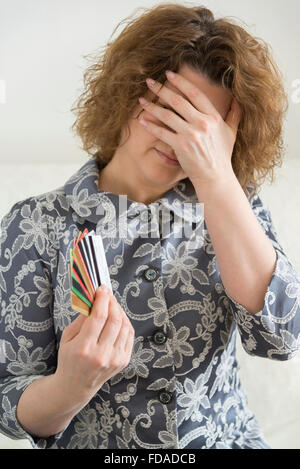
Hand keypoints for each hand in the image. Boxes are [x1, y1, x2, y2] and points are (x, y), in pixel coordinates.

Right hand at [54, 286, 134, 406]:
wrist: (76, 386)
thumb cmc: (69, 359)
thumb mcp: (67, 338)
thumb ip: (81, 319)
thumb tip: (94, 300)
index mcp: (84, 348)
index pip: (99, 317)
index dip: (102, 299)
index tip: (102, 289)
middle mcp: (101, 355)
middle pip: (114, 320)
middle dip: (112, 302)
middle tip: (108, 295)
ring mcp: (114, 359)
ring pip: (124, 326)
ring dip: (120, 311)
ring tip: (112, 305)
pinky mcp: (123, 361)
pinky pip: (129, 335)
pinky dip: (125, 322)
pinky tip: (118, 318)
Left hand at [138, 70, 241, 186]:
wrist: (215, 177)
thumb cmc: (222, 156)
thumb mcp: (231, 133)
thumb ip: (234, 114)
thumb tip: (237, 98)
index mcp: (213, 117)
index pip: (195, 93)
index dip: (180, 82)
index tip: (169, 74)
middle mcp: (202, 123)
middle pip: (178, 101)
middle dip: (161, 89)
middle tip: (149, 82)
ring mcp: (190, 134)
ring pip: (167, 115)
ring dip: (152, 106)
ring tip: (141, 100)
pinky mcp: (181, 146)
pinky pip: (162, 133)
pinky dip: (151, 126)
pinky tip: (142, 120)